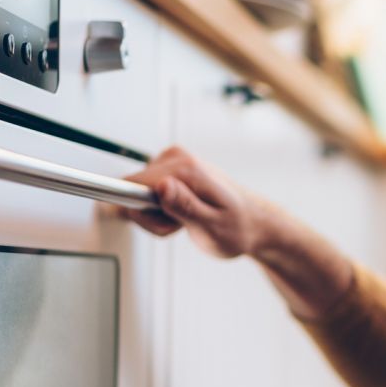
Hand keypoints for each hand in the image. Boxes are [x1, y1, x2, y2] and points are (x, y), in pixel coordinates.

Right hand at [119, 146, 264, 258]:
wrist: (254, 223)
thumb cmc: (239, 228)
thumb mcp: (212, 226)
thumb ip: (184, 206)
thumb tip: (161, 186)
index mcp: (187, 169)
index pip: (132, 184)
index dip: (139, 212)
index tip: (160, 222)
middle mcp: (178, 158)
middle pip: (133, 190)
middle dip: (151, 217)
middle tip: (179, 226)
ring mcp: (174, 162)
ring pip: (139, 193)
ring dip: (157, 216)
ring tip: (185, 222)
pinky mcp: (172, 169)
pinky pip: (148, 192)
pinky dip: (162, 210)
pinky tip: (183, 215)